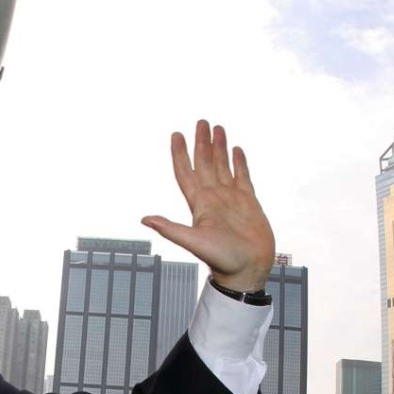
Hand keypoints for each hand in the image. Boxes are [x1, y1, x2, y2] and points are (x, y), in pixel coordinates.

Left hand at [141, 120, 274, 291]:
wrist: (249, 270)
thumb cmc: (222, 261)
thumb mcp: (194, 242)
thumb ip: (171, 229)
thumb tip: (145, 220)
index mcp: (199, 204)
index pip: (186, 172)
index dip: (180, 154)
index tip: (176, 135)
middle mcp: (213, 198)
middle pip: (204, 163)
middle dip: (202, 143)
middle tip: (200, 122)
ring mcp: (231, 199)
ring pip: (222, 166)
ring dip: (219, 148)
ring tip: (217, 128)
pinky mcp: (248, 202)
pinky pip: (242, 176)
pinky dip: (239, 162)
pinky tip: (236, 150)